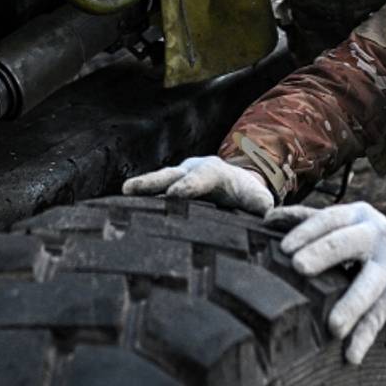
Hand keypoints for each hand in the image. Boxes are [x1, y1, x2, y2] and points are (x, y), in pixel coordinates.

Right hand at [122, 156, 273, 214]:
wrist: (235, 184)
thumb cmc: (247, 196)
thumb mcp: (258, 199)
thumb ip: (261, 205)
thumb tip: (267, 214)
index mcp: (215, 172)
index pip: (201, 178)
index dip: (189, 185)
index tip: (175, 194)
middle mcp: (191, 171)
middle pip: (170, 174)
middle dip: (152, 181)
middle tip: (131, 188)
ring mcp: (176, 178)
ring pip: (157, 182)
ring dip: (140, 188)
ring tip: (121, 194)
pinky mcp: (166, 189)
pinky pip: (151, 195)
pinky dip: (138, 201)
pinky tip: (118, 211)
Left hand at [265, 202, 385, 362]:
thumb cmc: (365, 238)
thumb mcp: (345, 222)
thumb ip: (309, 220)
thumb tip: (266, 219)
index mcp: (357, 215)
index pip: (329, 218)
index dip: (307, 231)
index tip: (284, 247)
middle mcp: (376, 236)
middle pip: (348, 243)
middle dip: (323, 253)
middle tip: (299, 267)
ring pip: (368, 285)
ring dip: (350, 305)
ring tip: (332, 326)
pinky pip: (379, 317)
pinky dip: (364, 337)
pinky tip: (351, 356)